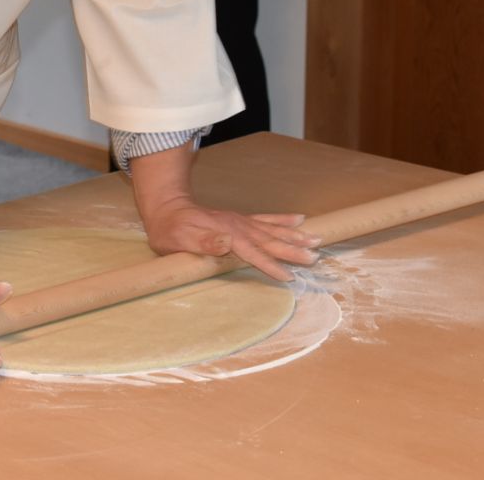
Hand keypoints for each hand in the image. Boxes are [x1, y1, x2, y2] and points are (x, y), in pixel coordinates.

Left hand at [141, 198, 320, 281]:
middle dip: (293, 249)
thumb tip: (227, 241)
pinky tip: (299, 219)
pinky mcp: (240, 220)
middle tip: (315, 257)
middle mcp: (238, 226)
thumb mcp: (179, 239)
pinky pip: (266, 219)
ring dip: (294, 236)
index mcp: (227, 233)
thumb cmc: (171, 229)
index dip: (270, 264)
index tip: (289, 276)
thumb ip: (203, 241)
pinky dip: (283, 220)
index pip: (253, 252)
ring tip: (316, 239)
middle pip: (270, 240)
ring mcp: (241, 221)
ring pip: (273, 230)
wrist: (167, 207)